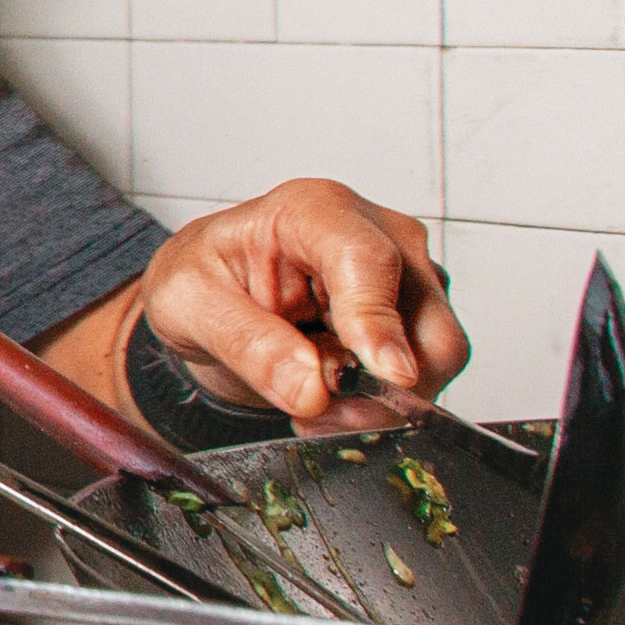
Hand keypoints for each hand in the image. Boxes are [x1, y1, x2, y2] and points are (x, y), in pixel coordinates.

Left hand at [125, 178, 467, 424]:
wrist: (213, 294)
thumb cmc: (203, 278)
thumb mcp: (187, 304)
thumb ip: (247, 344)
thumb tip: (313, 392)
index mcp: (313, 211)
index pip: (368, 259)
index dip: (378, 321)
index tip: (383, 375)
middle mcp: (376, 233)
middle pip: (424, 316)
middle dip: (382, 383)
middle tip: (319, 414)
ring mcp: (405, 275)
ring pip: (436, 354)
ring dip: (380, 401)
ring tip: (312, 410)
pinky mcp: (414, 317)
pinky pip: (424, 374)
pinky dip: (381, 404)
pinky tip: (331, 404)